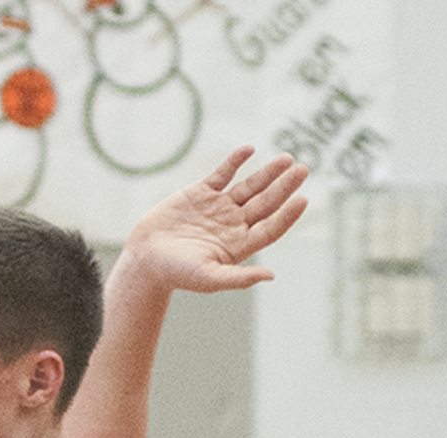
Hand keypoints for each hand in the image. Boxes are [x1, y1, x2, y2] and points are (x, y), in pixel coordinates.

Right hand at [121, 146, 307, 293]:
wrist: (143, 259)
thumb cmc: (175, 273)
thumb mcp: (208, 278)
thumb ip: (238, 278)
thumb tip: (270, 277)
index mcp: (238, 245)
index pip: (270, 228)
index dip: (287, 215)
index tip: (303, 199)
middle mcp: (233, 224)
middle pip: (265, 203)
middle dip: (284, 186)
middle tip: (302, 170)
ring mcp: (219, 206)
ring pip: (250, 186)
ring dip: (268, 173)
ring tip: (286, 160)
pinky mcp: (201, 192)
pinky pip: (223, 173)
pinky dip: (235, 161)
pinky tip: (248, 150)